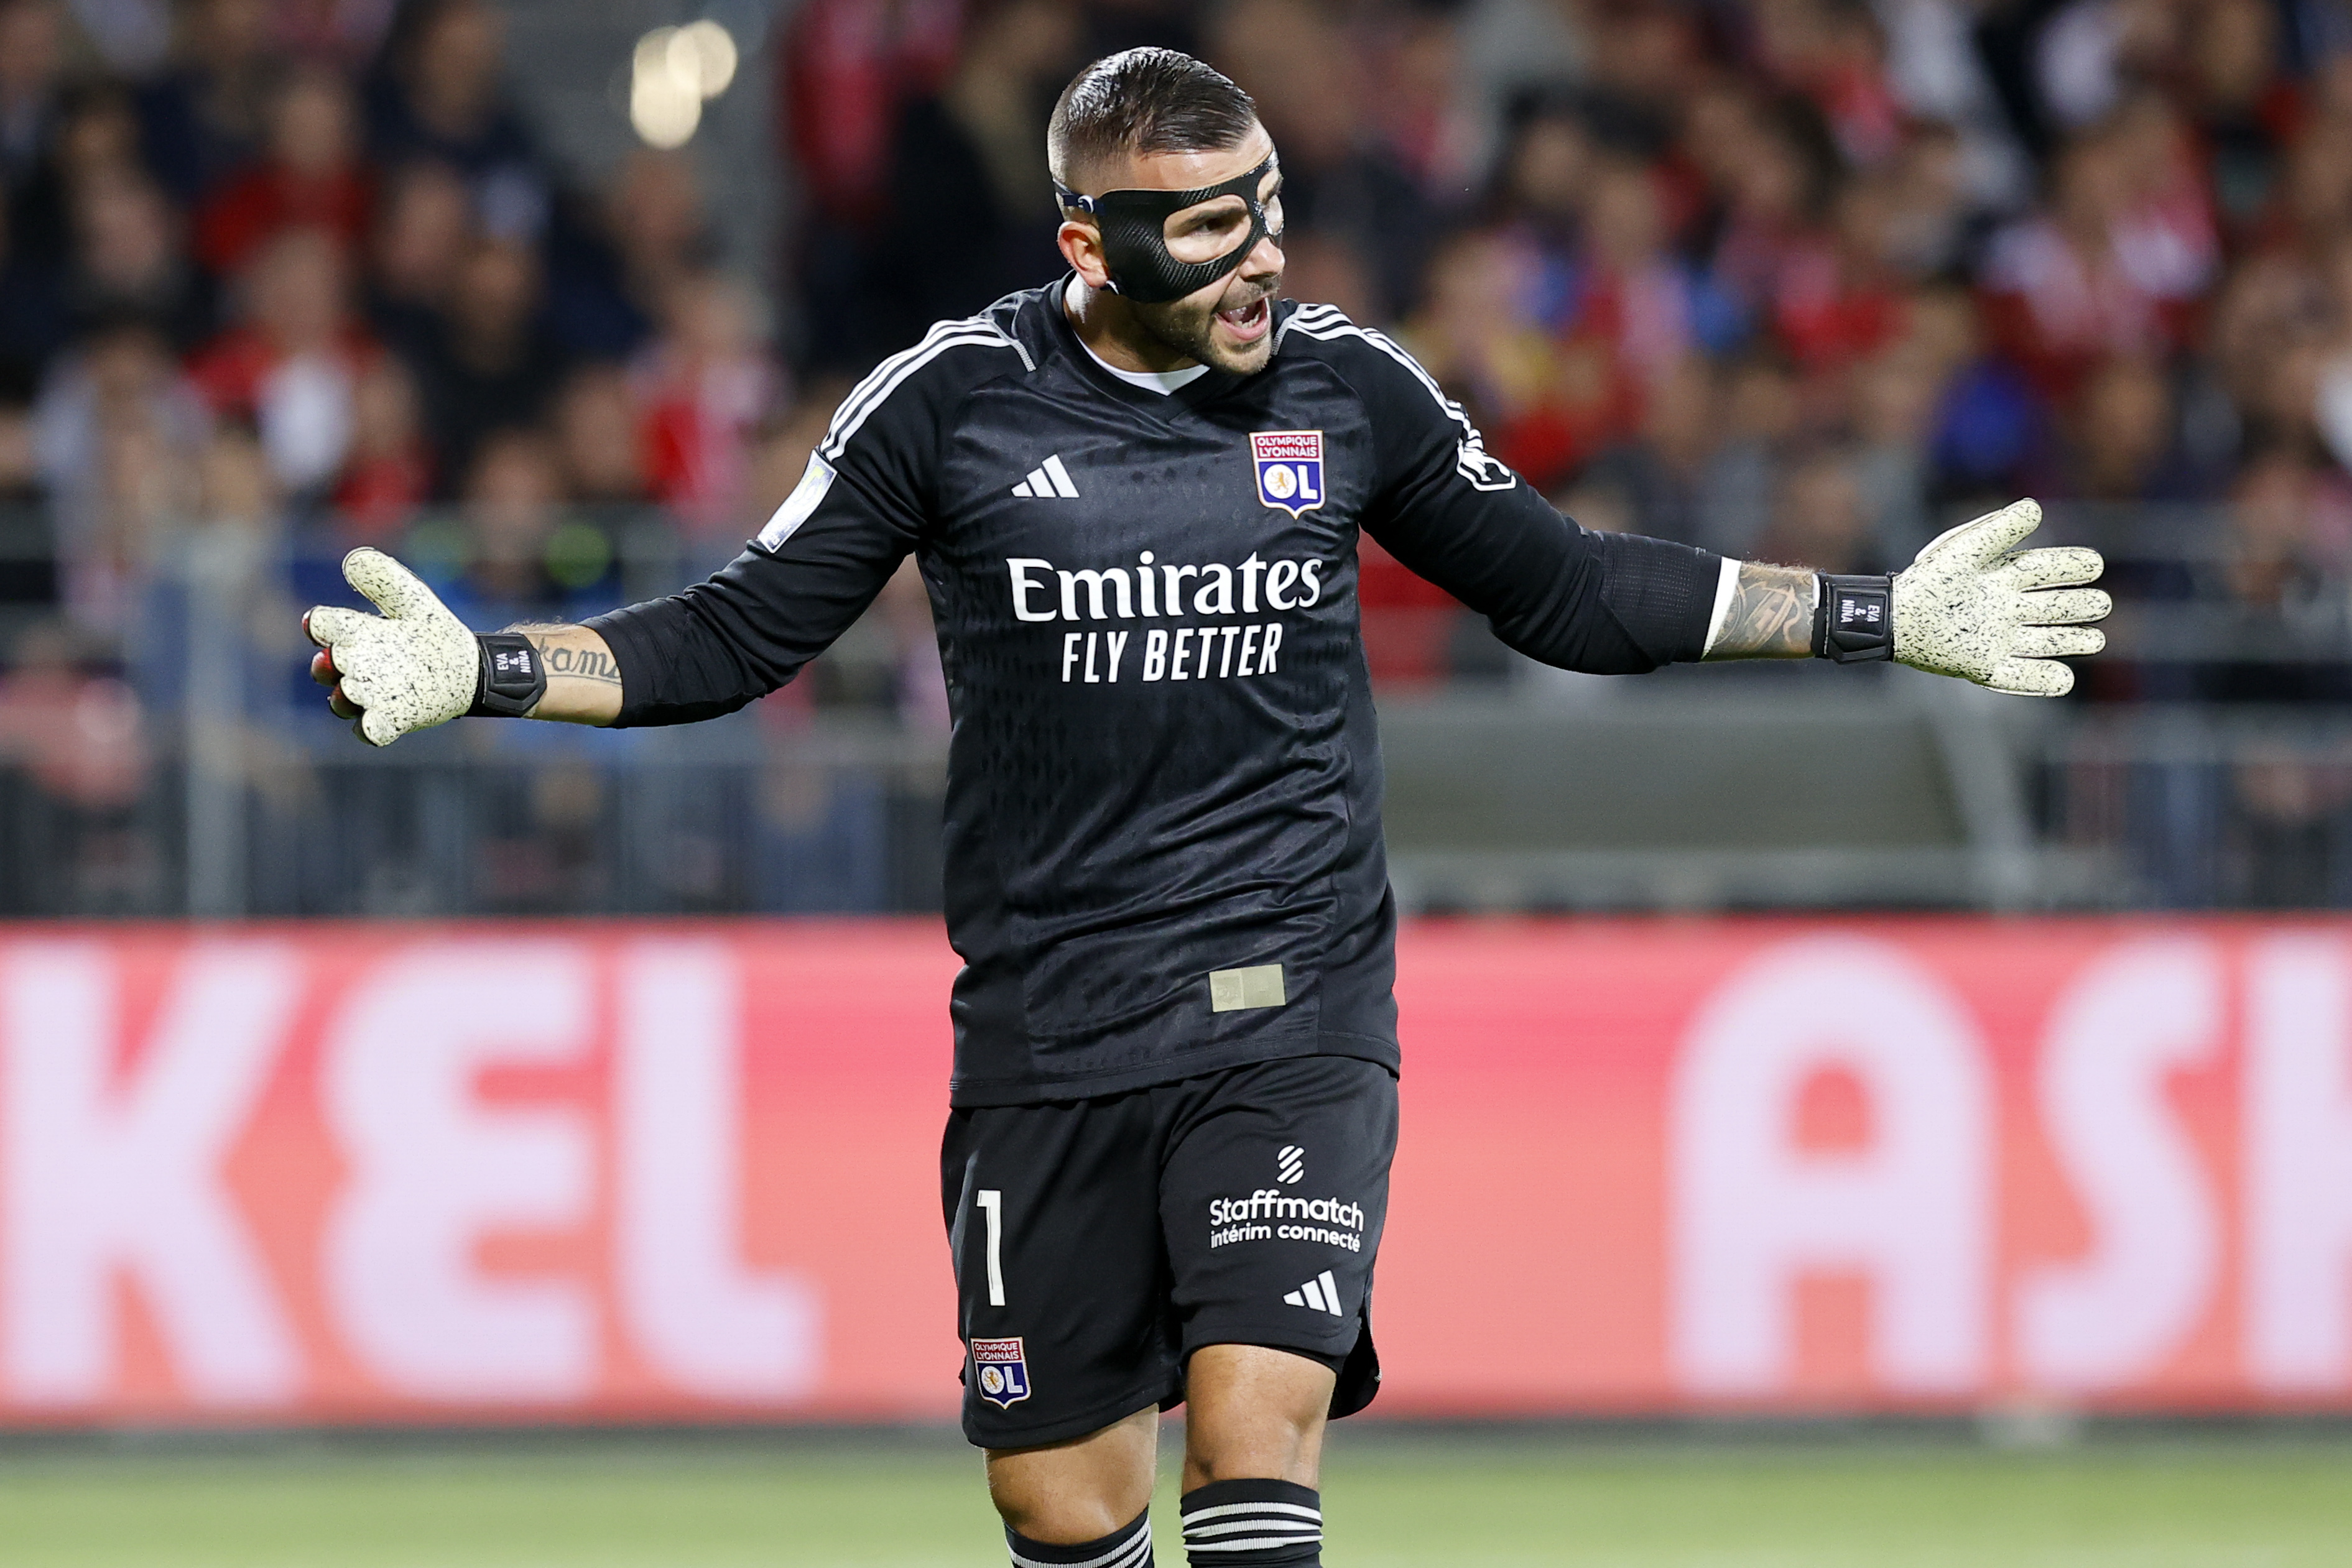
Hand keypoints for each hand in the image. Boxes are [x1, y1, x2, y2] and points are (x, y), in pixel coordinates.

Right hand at [304, 548, 480, 745]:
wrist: (466, 662)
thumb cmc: (430, 628)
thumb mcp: (410, 598)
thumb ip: (384, 578)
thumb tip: (353, 560)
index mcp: (353, 632)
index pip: (322, 626)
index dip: (318, 626)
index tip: (319, 625)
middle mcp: (355, 666)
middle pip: (326, 668)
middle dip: (329, 664)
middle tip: (340, 658)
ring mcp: (371, 695)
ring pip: (343, 702)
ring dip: (344, 698)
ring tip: (352, 689)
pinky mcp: (393, 719)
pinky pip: (372, 731)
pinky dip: (370, 729)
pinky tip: (373, 723)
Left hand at [1894, 499, 2109, 696]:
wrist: (1893, 616)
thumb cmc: (1929, 578)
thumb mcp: (1965, 548)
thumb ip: (1999, 528)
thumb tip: (2035, 508)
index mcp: (2005, 576)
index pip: (2049, 569)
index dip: (2073, 566)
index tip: (2093, 565)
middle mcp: (2007, 608)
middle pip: (2056, 607)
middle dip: (2080, 606)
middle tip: (2100, 604)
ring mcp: (1998, 638)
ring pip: (2046, 641)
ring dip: (2072, 641)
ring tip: (2095, 639)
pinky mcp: (1984, 666)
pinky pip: (2019, 676)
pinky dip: (2041, 680)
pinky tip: (2062, 677)